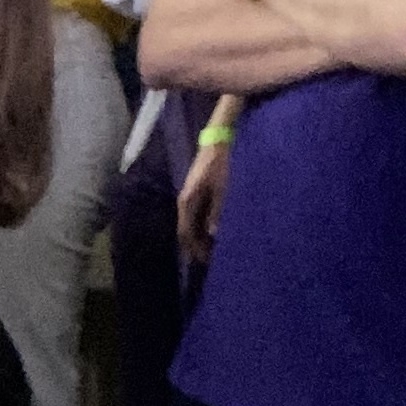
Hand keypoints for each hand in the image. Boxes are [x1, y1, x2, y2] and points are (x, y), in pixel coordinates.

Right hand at [177, 135, 229, 261]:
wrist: (216, 144)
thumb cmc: (219, 165)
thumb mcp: (221, 189)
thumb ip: (216, 211)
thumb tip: (212, 234)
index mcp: (187, 202)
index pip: (185, 232)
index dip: (193, 248)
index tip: (203, 260)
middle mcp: (185, 203)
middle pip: (186, 231)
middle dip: (195, 246)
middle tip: (208, 261)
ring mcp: (190, 200)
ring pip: (191, 225)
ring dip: (199, 238)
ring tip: (211, 251)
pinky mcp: (196, 196)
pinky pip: (196, 217)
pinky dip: (202, 228)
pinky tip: (212, 234)